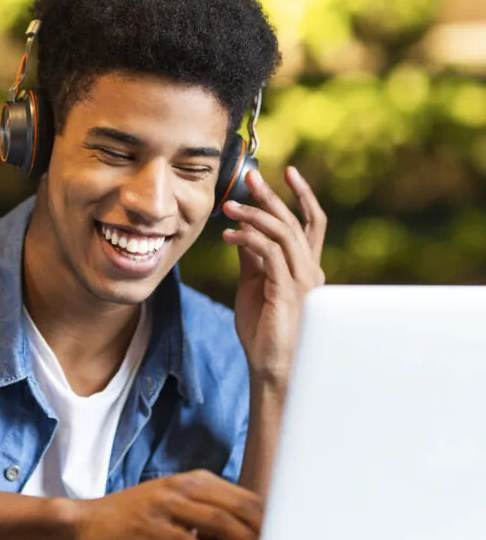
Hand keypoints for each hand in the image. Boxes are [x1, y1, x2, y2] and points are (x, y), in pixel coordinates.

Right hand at [69, 469, 262, 539]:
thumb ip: (208, 515)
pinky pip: (180, 539)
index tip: (288, 532)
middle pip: (232, 505)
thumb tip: (248, 536)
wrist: (89, 520)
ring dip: (241, 539)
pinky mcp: (147, 526)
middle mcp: (180, 487)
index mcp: (192, 480)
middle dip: (261, 528)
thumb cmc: (137, 517)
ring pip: (213, 519)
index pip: (239, 495)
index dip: (265, 515)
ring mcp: (163, 504)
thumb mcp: (175, 507)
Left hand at [222, 167, 325, 384]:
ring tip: (230, 206)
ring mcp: (302, 281)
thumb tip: (241, 230)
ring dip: (255, 216)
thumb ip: (252, 257)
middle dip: (273, 196)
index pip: (310, 223)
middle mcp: (309, 270)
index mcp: (304, 267)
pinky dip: (249, 240)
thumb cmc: (262, 328)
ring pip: (283, 234)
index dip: (302, 196)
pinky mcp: (288, 291)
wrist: (271, 366)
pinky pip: (270, 255)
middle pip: (295, 222)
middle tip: (251, 177)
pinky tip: (229, 237)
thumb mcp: (254, 284)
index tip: (287, 172)